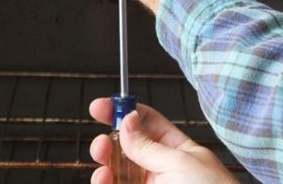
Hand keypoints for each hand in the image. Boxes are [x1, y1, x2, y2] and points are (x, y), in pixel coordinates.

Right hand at [89, 98, 238, 183]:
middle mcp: (161, 170)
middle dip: (110, 141)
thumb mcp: (180, 163)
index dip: (124, 111)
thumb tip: (127, 121)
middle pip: (128, 148)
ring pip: (118, 172)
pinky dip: (105, 183)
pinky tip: (104, 179)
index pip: (147, 122)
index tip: (101, 107)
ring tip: (102, 165)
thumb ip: (149, 146)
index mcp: (177, 150)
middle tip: (101, 142)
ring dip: (105, 165)